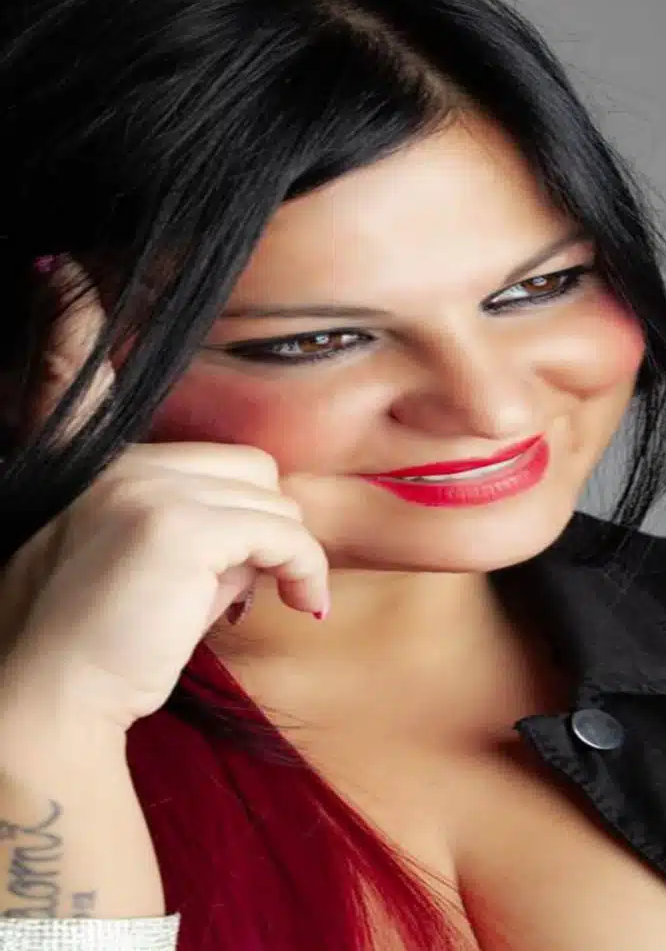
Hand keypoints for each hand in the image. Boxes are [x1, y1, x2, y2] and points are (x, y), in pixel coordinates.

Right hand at [0, 256, 328, 731]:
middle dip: (260, 523)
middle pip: (246, 462)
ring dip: (276, 554)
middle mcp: (115, 463)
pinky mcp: (178, 528)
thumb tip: (259, 539)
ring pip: (273, 498)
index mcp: (92, 466)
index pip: (78, 379)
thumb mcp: (136, 568)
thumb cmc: (100, 649)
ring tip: (234, 605)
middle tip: (237, 586)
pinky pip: (284, 533)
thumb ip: (191, 526)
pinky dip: (303, 571)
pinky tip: (299, 607)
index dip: (69, 322)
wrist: (47, 709)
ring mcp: (145, 489)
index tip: (57, 271)